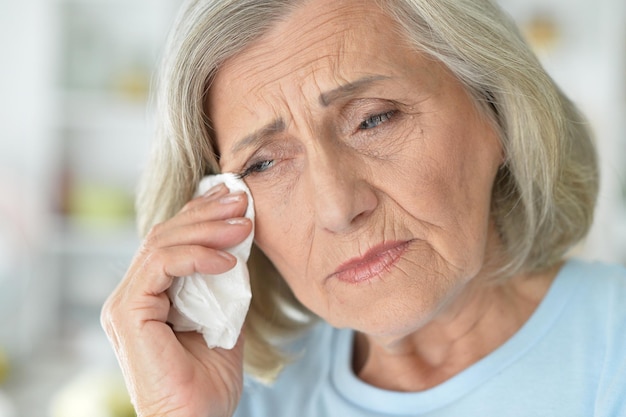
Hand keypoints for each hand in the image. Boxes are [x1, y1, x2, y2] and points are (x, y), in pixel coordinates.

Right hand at [101, 183, 251, 416]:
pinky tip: (229, 261)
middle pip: (165, 234)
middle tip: (242, 200)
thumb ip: (224, 285)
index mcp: (150, 295)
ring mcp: (126, 302)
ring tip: (244, 224)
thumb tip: (239, 246)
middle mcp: (133, 294)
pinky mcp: (128, 312)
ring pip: (162, 242)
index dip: (201, 214)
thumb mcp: (224, 319)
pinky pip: (162, 265)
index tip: (235, 200)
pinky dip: (198, 255)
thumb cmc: (208, 382)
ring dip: (208, 228)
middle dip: (207, 213)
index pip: (171, 240)